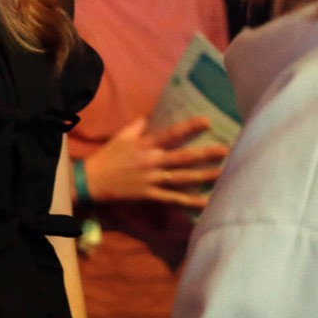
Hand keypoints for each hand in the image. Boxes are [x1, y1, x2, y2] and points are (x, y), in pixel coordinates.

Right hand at [83, 116, 226, 208]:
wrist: (91, 181)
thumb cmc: (106, 157)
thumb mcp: (120, 137)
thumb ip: (137, 126)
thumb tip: (151, 115)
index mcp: (144, 145)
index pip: (171, 134)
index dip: (189, 127)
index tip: (207, 122)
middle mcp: (151, 161)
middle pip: (183, 157)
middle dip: (205, 154)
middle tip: (226, 150)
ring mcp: (152, 179)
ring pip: (183, 178)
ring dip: (204, 176)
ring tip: (224, 173)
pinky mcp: (149, 194)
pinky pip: (173, 198)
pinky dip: (189, 201)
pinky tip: (206, 202)